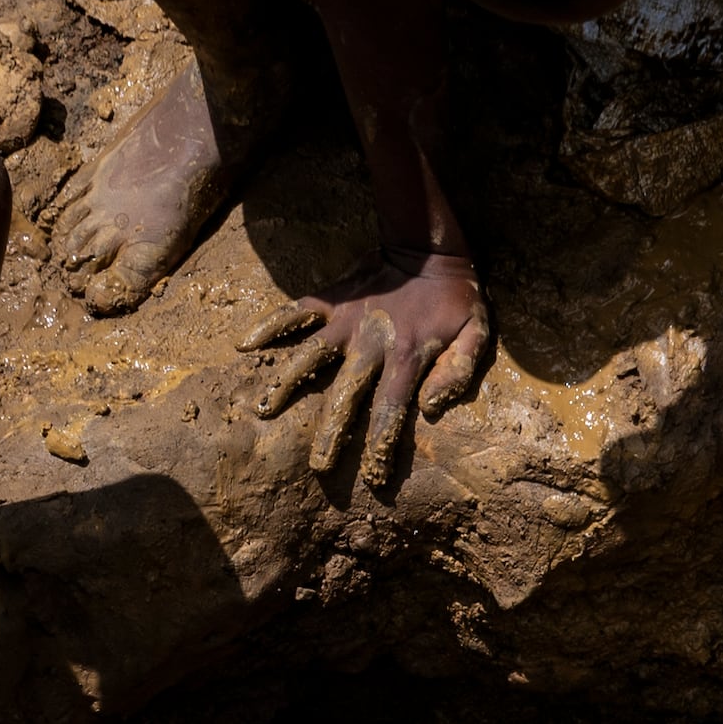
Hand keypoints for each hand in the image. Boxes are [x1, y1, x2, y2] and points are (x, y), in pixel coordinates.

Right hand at [241, 245, 492, 495]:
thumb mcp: (477, 331)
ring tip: (264, 409)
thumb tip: (430, 407)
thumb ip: (458, 370)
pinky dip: (271, 325)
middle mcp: (371, 343)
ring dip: (287, 382)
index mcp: (408, 356)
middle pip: (346, 395)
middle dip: (332, 433)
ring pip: (310, 355)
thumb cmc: (458, 295)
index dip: (381, 444)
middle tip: (318, 466)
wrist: (430, 247)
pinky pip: (297, 312)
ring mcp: (347, 321)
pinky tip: (245, 343)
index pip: (391, 409)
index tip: (373, 476)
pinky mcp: (332, 299)